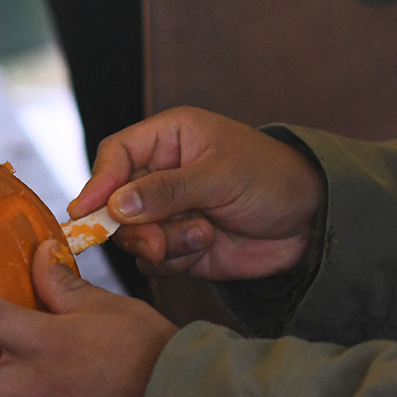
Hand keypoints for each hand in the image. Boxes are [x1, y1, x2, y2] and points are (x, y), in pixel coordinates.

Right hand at [70, 107, 324, 280]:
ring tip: (203, 234)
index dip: (99, 182)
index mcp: (171, 137)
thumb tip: (115, 205)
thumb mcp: (222, 176)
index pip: (117, 154)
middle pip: (115, 202)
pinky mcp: (180, 244)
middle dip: (134, 225)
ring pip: (133, 235)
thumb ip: (168, 190)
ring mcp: (170, 211)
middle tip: (156, 240)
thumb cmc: (272, 179)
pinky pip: (153, 259)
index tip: (86, 213)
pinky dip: (174, 259)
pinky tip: (207, 245)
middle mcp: (163, 173)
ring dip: (162, 243)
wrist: (310, 222)